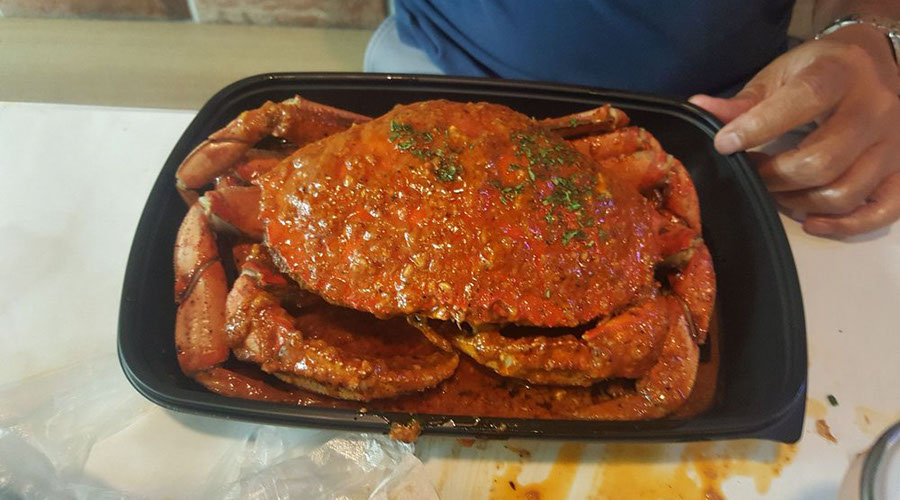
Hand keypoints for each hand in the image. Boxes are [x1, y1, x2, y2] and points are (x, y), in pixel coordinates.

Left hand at [690, 25, 899, 237]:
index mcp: (840, 75)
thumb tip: (700, 109)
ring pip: (844, 192)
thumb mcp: (780, 75)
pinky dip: (843, 225)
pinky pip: (881, 211)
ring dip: (799, 202)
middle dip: (774, 176)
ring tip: (776, 191)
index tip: (724, 144)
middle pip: (821, 161)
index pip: (803, 102)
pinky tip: (810, 221)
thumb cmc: (819, 72)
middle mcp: (874, 109)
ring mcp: (893, 143)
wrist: (873, 63)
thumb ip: (743, 100)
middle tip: (752, 172)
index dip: (759, 127)